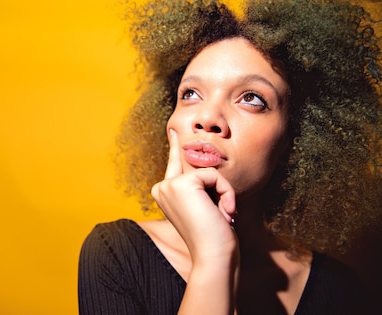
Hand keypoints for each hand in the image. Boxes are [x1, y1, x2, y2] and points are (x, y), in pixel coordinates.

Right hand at [151, 129, 237, 262]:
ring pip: (209, 172)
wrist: (213, 256)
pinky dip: (225, 193)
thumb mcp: (204, 208)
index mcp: (163, 193)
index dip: (175, 147)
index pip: (173, 164)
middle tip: (219, 216)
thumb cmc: (213, 237)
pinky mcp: (182, 184)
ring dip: (223, 194)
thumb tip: (204, 170)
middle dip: (218, 190)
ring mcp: (169, 185)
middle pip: (200, 169)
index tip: (174, 130)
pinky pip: (214, 175)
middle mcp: (161, 187)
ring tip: (220, 216)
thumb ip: (199, 189)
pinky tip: (221, 212)